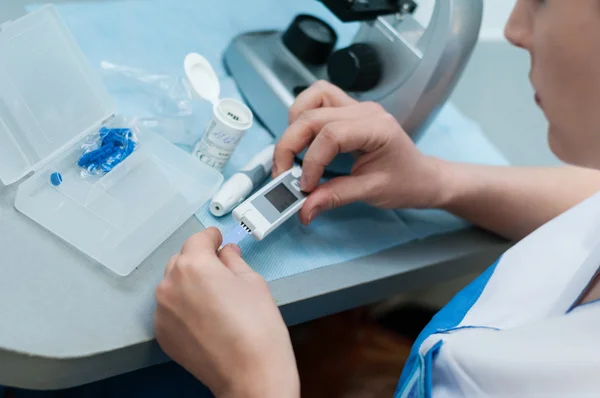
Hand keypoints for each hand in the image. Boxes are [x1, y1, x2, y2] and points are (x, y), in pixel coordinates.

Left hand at [154, 228, 299, 397]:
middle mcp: (170, 285)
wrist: (250, 372)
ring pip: (173, 285)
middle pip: (182, 260)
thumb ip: (233, 260)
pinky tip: (205, 318)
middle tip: (220, 270)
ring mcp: (162, 312)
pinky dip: (183, 308)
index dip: (211, 237)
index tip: (217, 239)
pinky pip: (170, 310)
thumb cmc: (257, 327)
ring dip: (189, 284)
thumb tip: (226, 252)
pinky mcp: (162, 334)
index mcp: (194, 265)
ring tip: (213, 298)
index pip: (198, 239)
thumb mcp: (253, 281)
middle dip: (199, 260)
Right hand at [273, 80, 446, 223]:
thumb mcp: (372, 193)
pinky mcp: (349, 111)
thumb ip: (335, 197)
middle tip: (283, 174)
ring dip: (295, 124)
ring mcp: (356, 107)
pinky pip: (318, 101)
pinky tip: (304, 141)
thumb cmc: (406, 183)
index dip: (311, 161)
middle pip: (312, 116)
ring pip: (312, 99)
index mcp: (376, 128)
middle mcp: (364, 111)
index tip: (304, 186)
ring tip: (292, 154)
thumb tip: (304, 209)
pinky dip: (303, 117)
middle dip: (289, 144)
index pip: (330, 135)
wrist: (424, 177)